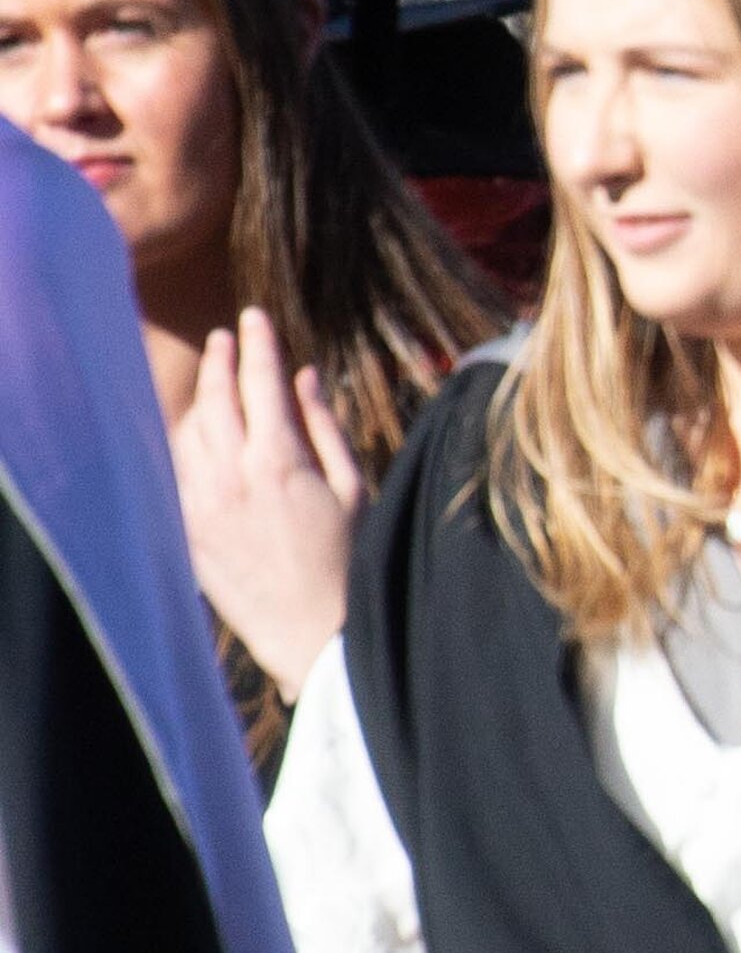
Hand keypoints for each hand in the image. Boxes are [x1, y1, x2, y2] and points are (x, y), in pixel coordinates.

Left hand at [169, 309, 364, 700]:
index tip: (254, 316)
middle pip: (215, 399)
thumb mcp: (354, 488)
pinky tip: (193, 434)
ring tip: (210, 380)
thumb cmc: (349, 562)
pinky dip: (182, 444)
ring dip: (198, 399)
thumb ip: (324, 426)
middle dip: (221, 360)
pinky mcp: (187, 532)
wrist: (314, 636)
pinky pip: (175, 472)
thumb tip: (304, 375)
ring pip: (188, 432)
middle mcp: (231, 478)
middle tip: (226, 335)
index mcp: (279, 462)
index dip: (257, 343)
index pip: (260, 383)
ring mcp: (202, 506)